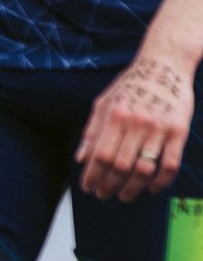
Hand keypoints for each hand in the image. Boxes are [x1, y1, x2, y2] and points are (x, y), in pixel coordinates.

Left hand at [77, 52, 192, 201]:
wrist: (166, 64)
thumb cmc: (130, 85)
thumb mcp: (103, 103)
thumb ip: (91, 132)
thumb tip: (80, 159)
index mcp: (115, 116)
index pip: (100, 156)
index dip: (92, 176)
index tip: (88, 187)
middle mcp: (137, 122)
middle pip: (120, 166)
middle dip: (108, 186)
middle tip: (102, 195)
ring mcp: (160, 128)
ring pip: (144, 169)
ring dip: (132, 189)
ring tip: (123, 196)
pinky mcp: (179, 131)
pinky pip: (171, 164)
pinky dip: (160, 182)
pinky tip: (151, 188)